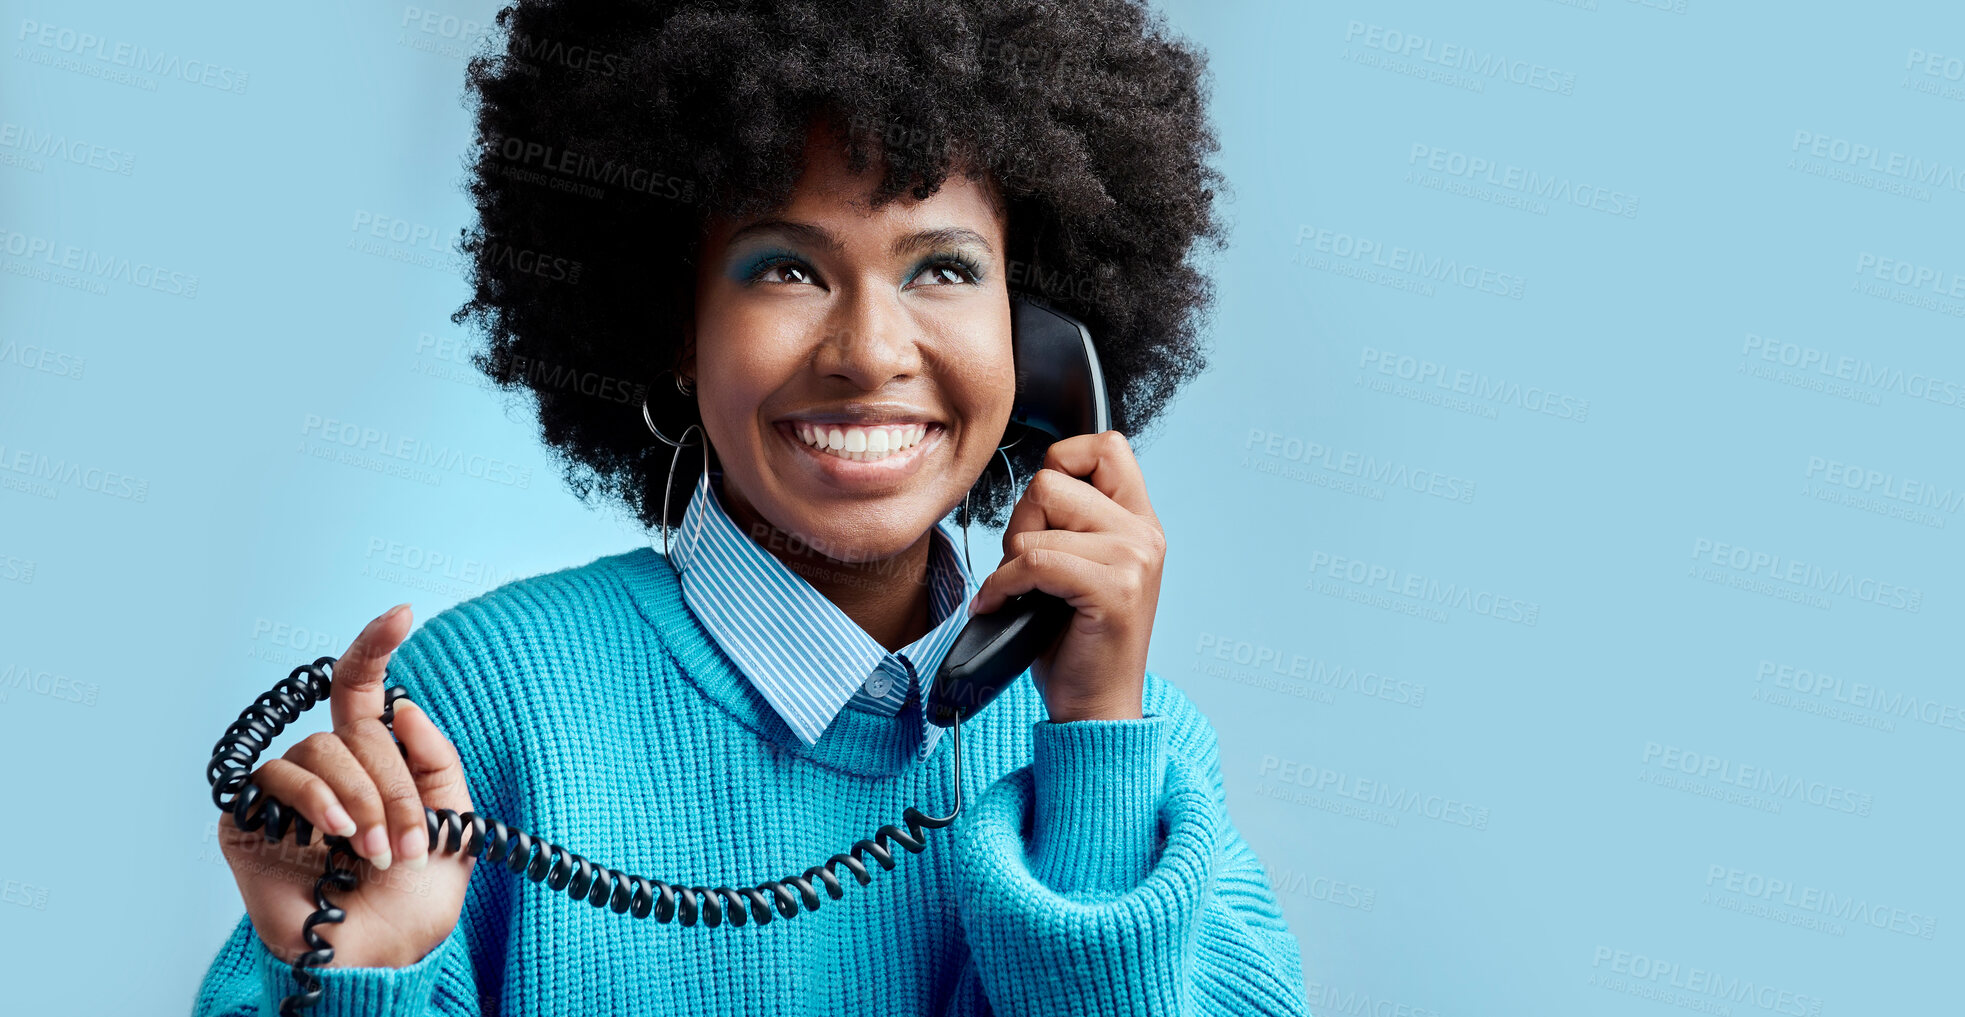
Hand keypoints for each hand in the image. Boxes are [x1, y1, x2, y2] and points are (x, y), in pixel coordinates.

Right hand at [217, 604, 475, 968]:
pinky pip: (277, 776)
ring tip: (374, 850)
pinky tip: (333, 833)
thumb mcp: (453, 821)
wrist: (382, 956)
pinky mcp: (248, 819)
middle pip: (354, 731)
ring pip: (320, 750)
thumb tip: (402, 703)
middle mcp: (325, 768)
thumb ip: (435, 760)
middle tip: (406, 839)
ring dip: (359, 798)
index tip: (401, 611)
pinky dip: (314, 798)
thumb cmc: (415, 899)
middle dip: (391, 783)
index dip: (375, 648)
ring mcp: (284, 793)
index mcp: (372, 762)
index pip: (363, 692)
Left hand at [969, 431, 1164, 721]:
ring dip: (1012, 560)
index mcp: (1139, 523)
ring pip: (1038, 523)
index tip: (1045, 510)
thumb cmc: (1075, 642)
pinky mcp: (1114, 590)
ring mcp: (1133, 560)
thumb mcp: (1079, 568)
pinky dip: (1003, 585)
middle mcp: (1143, 534)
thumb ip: (1072, 522)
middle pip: (1052, 481)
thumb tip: (1036, 483)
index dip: (1062, 461)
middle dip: (1022, 523)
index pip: (1106, 446)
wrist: (1095, 708)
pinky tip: (1002, 606)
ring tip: (1024, 592)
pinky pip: (1035, 562)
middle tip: (1028, 568)